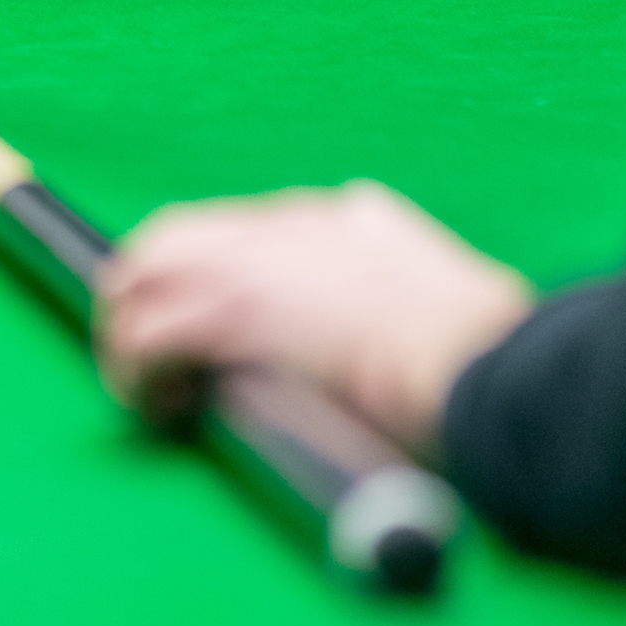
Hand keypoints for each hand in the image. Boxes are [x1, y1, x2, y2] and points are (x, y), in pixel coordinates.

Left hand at [94, 180, 533, 457]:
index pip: (242, 231)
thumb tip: (402, 341)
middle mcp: (292, 225)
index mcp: (346, 218)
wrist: (494, 372)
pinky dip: (137, 371)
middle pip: (175, 239)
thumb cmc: (492, 362)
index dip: (209, 278)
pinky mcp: (232, 315)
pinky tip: (159, 407)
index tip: (205, 325)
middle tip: (150, 356)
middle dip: (149, 293)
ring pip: (145, 276)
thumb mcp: (451, 305)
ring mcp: (256, 265)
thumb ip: (408, 303)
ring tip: (146, 388)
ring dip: (132, 333)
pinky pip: (147, 335)